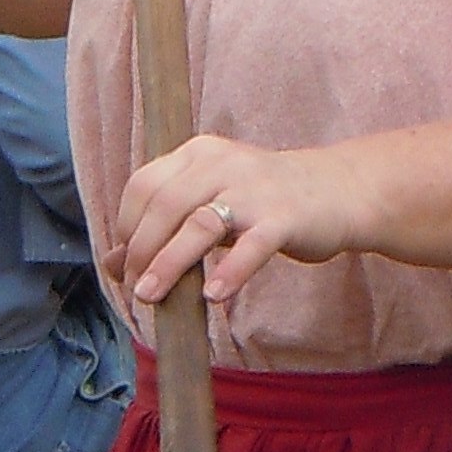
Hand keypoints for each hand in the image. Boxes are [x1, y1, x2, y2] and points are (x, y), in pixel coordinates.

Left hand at [117, 133, 357, 307]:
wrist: (340, 190)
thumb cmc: (266, 201)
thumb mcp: (211, 203)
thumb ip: (166, 228)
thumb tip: (112, 264)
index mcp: (198, 153)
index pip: (144, 185)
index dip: (126, 227)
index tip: (125, 264)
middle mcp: (222, 163)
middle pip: (165, 205)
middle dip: (142, 250)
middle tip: (136, 289)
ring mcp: (254, 189)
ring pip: (199, 224)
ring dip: (170, 264)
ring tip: (153, 297)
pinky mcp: (284, 217)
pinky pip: (251, 246)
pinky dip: (229, 272)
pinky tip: (213, 296)